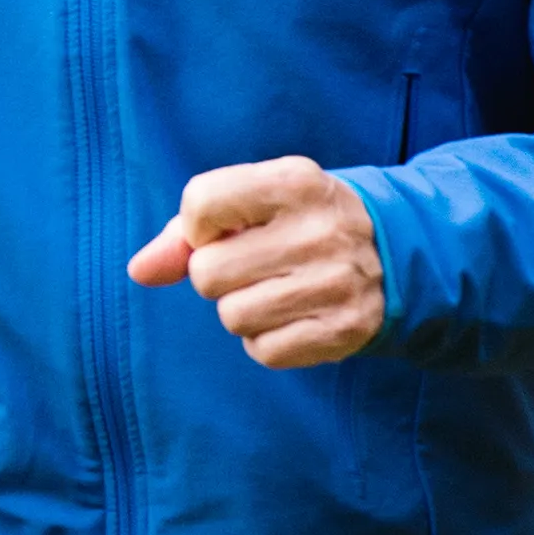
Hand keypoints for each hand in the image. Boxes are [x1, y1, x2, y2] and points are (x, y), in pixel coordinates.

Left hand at [129, 158, 383, 369]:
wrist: (393, 251)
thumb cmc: (299, 221)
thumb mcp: (254, 201)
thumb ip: (186, 230)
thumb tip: (139, 270)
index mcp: (294, 182)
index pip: (200, 203)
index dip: (198, 227)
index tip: (225, 229)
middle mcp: (319, 231)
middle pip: (207, 272)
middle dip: (218, 274)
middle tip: (255, 265)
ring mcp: (336, 283)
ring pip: (232, 316)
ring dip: (242, 309)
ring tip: (277, 289)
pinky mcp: (344, 330)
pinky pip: (262, 352)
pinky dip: (267, 340)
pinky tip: (294, 315)